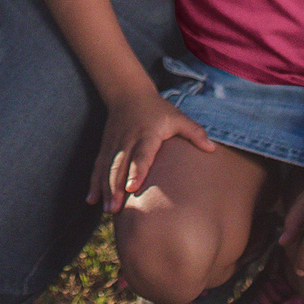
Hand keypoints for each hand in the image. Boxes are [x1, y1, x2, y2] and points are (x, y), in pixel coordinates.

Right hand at [88, 90, 214, 212]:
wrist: (127, 92)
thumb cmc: (157, 109)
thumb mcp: (177, 116)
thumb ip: (194, 132)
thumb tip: (212, 148)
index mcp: (146, 134)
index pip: (141, 155)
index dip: (136, 171)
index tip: (132, 188)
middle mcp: (127, 141)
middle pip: (120, 166)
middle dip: (116, 188)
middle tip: (115, 210)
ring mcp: (114, 145)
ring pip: (107, 169)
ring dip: (106, 190)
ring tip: (108, 210)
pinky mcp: (106, 148)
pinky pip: (98, 167)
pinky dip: (94, 183)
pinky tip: (91, 200)